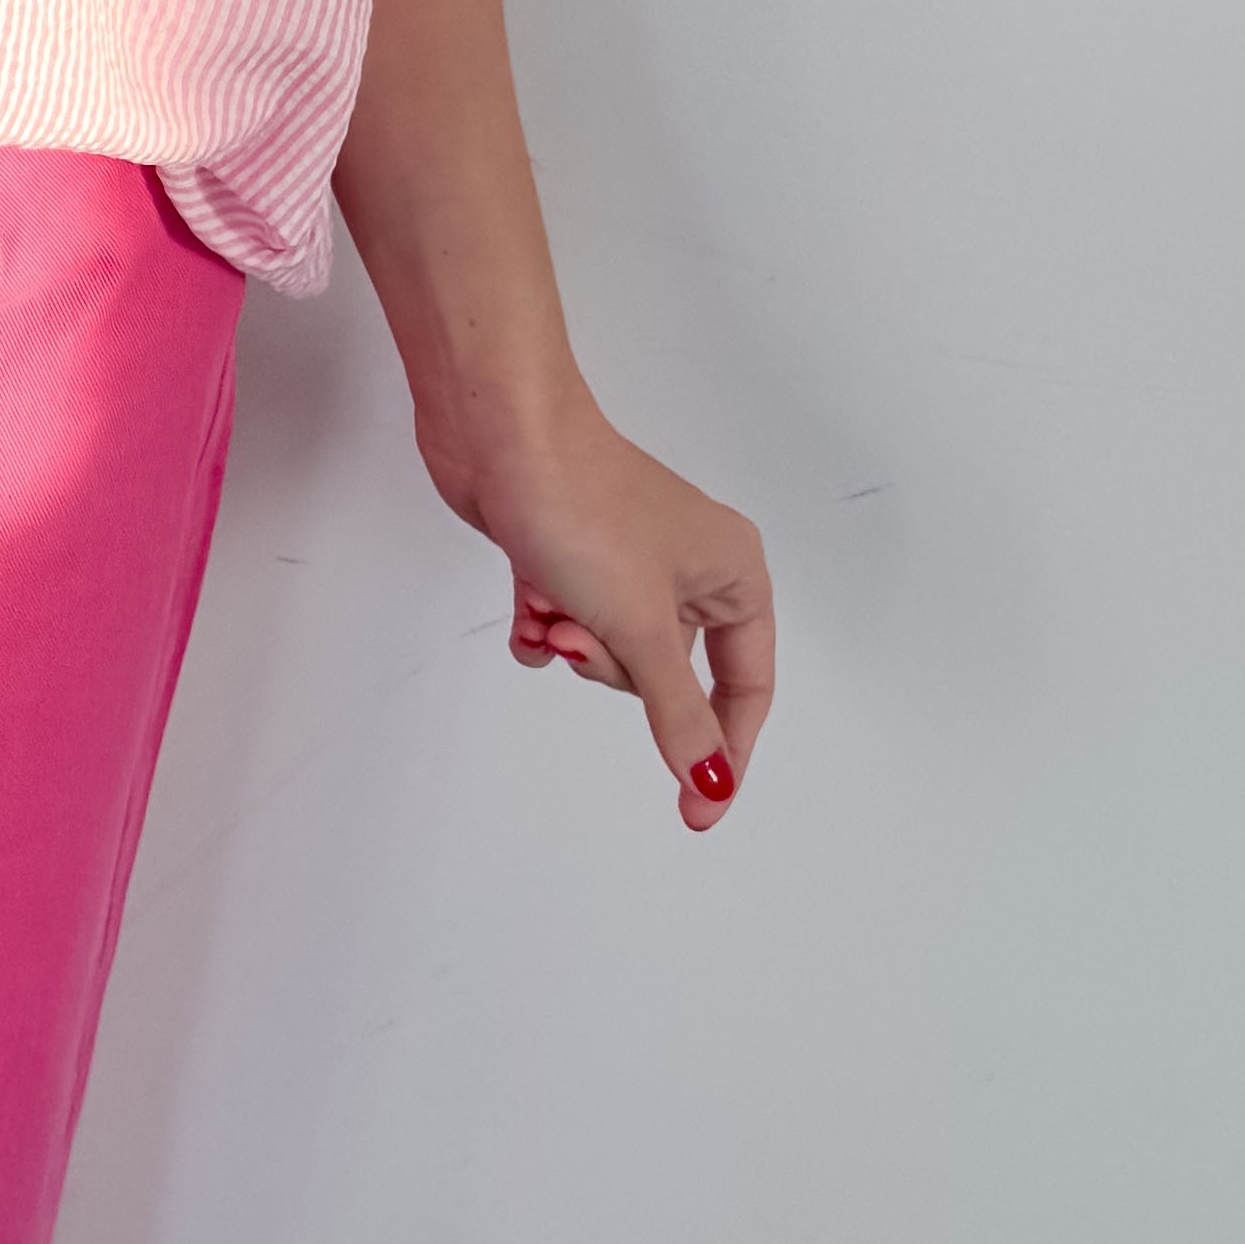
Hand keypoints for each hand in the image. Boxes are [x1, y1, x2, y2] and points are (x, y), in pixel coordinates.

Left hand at [431, 395, 773, 831]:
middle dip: (615, 667)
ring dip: (574, 643)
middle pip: (667, 674)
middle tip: (583, 632)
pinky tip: (526, 602)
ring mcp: (625, 561)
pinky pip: (565, 626)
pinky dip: (543, 626)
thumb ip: (678, 712)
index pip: (746, 685)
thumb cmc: (583, 509)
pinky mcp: (568, 556)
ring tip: (549, 603)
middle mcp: (688, 566)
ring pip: (611, 653)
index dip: (724, 749)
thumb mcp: (641, 625)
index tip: (697, 811)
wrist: (498, 433)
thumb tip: (712, 782)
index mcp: (732, 573)